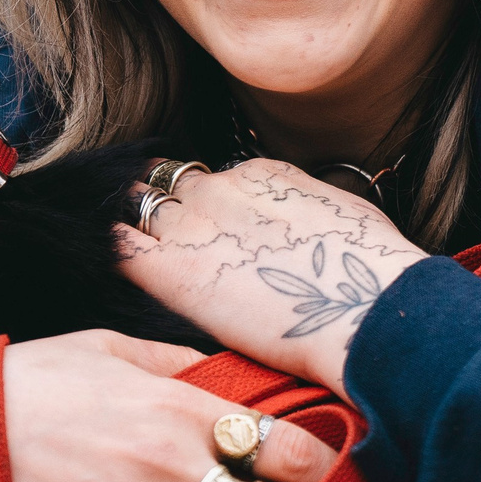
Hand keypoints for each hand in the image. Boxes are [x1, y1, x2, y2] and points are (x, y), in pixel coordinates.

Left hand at [114, 159, 428, 400]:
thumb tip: (301, 222)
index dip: (206, 209)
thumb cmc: (373, 275)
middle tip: (165, 245)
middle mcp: (220, 188)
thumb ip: (306, 208)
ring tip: (132, 251)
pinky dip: (110, 251)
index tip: (210, 235)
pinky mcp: (173, 270)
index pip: (214, 181)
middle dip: (163, 211)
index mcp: (262, 172)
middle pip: (170, 189)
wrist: (369, 309)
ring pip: (137, 208)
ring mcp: (193, 225)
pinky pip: (119, 247)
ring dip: (134, 228)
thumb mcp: (342, 214)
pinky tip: (108, 268)